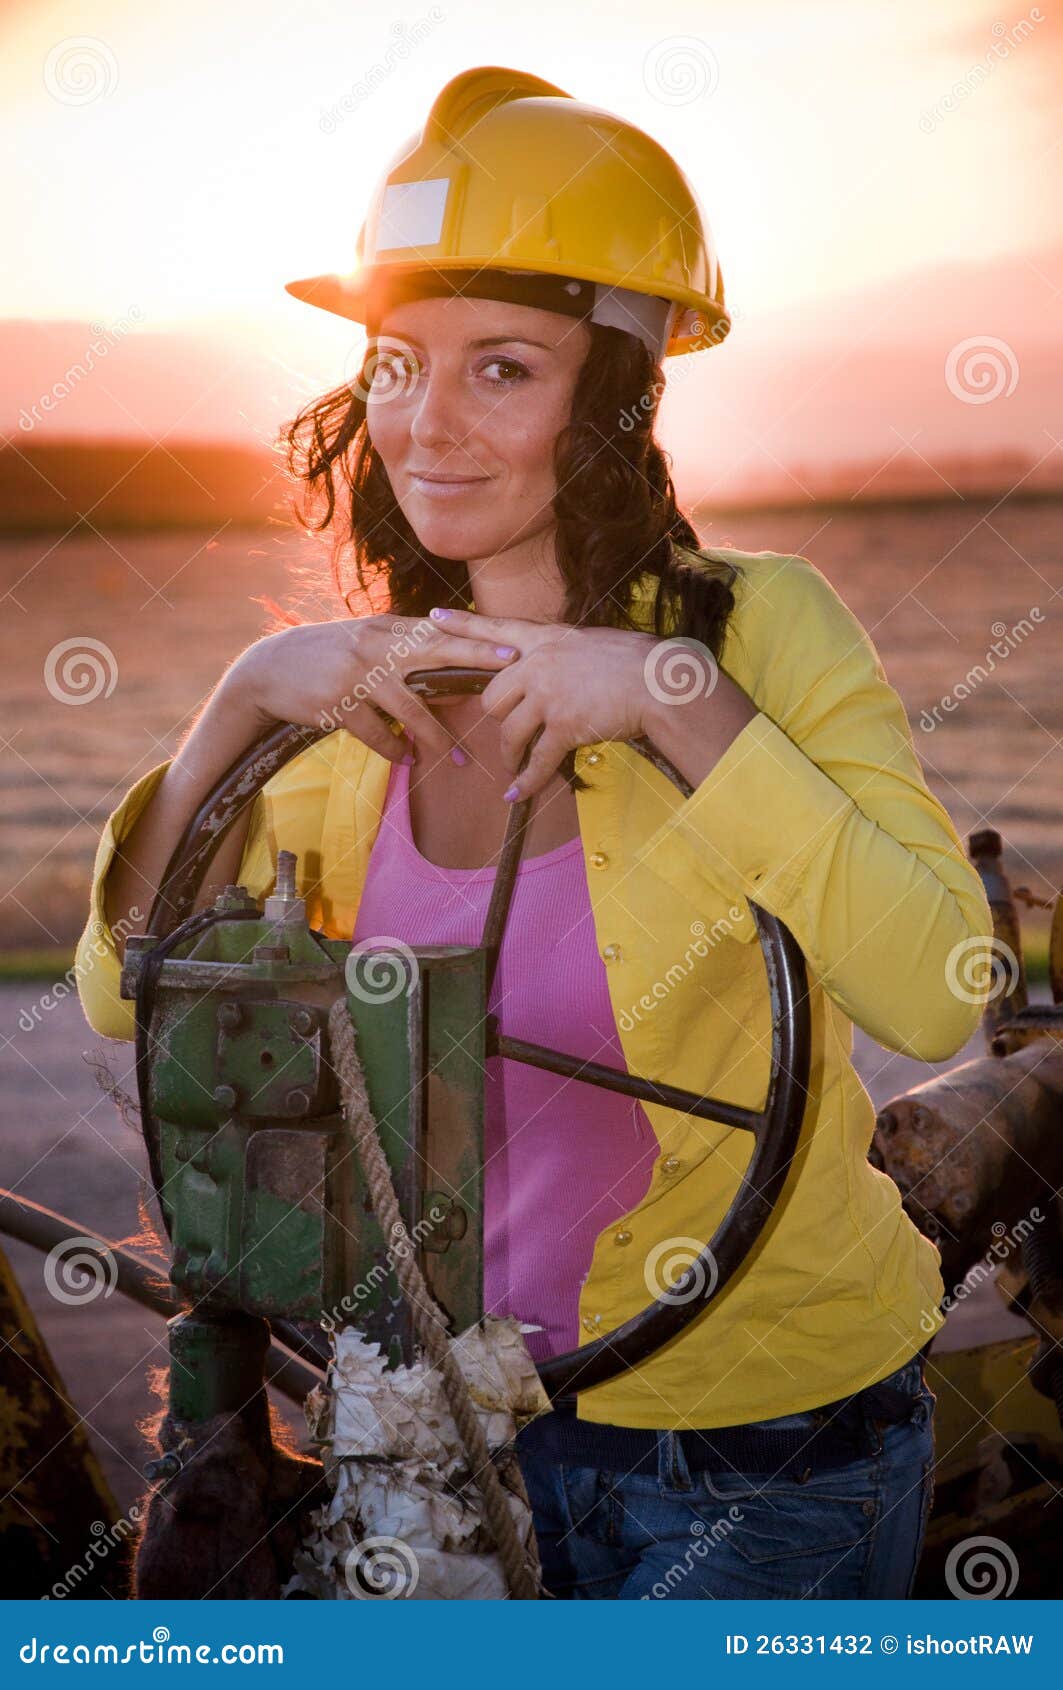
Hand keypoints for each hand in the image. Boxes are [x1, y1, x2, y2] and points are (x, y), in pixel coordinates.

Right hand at [228, 614, 519, 765]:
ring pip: (410, 708)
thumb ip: (404, 658)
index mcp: (385, 629)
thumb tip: (453, 685)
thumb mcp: (364, 646)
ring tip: (457, 759)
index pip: (440, 631)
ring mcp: (356, 674)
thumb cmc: (327, 659)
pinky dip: (393, 748)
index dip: (477, 639)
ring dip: (436, 737)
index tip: (513, 647)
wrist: (267, 669)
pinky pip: (377, 733)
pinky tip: (404, 757)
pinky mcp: (338, 704)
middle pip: (436, 652)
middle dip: (475, 661)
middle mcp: (375, 646)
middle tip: (508, 677)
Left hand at [427, 606, 753, 799]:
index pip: (494, 629)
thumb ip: (562, 656)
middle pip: (492, 696)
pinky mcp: (563, 725)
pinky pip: (536, 760)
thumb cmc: (637, 663)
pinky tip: (516, 794)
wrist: (660, 682)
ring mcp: (549, 695)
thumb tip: (551, 671)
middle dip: (499, 719)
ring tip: (514, 765)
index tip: (432, 617)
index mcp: (547, 639)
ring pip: (509, 731)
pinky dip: (526, 781)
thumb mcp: (591, 645)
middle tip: (510, 733)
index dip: (460, 625)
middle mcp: (540, 664)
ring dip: (511, 753)